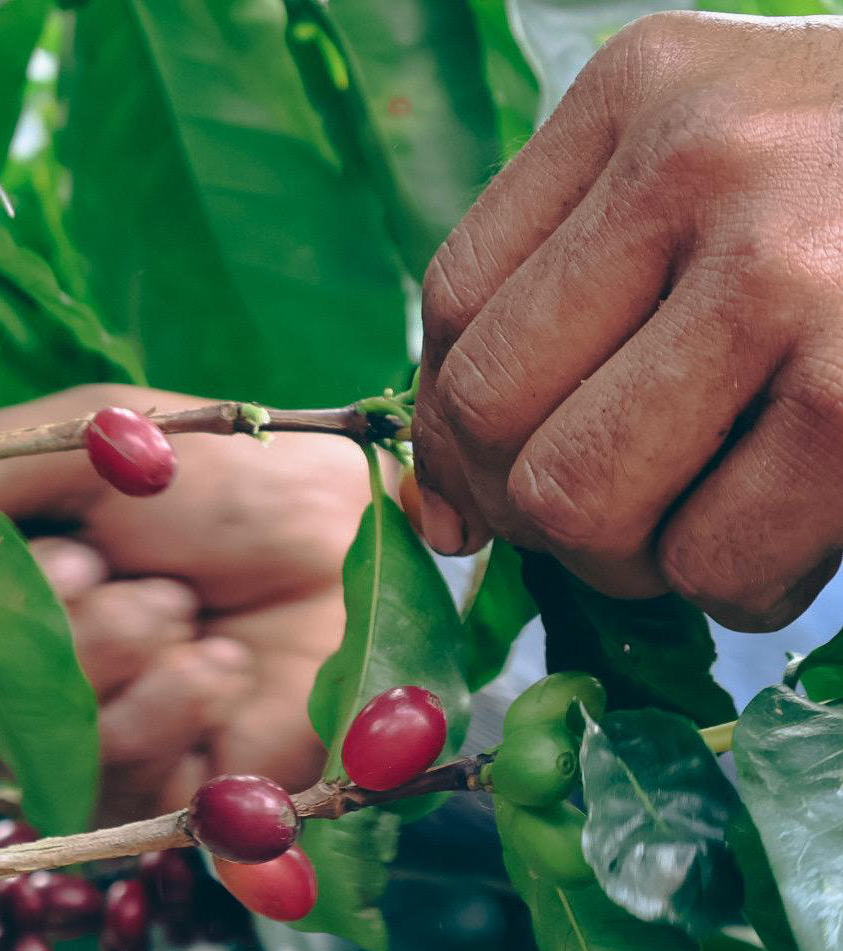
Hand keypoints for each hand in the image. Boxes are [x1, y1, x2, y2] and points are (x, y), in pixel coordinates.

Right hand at [0, 385, 372, 820]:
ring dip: (107, 642)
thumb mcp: (95, 440)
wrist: (342, 543)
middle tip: (88, 562)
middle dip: (4, 612)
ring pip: (9, 720)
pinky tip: (217, 663)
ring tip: (181, 602)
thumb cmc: (223, 481)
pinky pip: (102, 766)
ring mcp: (64, 728)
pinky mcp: (138, 785)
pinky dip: (168, 698)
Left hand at [413, 11, 842, 629]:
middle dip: (528, 505)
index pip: (452, 306)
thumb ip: (554, 313)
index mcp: (636, 96)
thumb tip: (435, 514)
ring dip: (625, 555)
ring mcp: (788, 277)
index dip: (448, 429)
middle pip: (491, 417)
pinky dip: (734, 581)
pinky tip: (788, 521)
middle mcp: (700, 163)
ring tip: (698, 515)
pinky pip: (712, 565)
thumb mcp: (699, 186)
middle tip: (604, 510)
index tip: (482, 483)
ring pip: (580, 507)